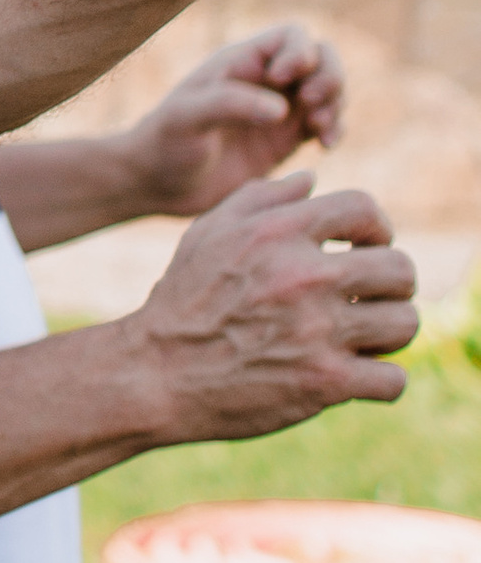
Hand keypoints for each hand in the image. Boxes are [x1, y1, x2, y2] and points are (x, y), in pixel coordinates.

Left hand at [124, 21, 344, 218]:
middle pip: (321, 57)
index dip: (300, 51)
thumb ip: (229, 104)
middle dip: (329, 76)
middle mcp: (264, 80)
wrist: (159, 185)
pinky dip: (335, 129)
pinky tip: (325, 146)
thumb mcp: (186, 118)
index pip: (292, 35)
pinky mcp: (285, 140)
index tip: (283, 80)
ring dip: (336, 104)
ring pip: (328, 89)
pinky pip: (325, 124)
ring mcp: (279, 110)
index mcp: (240, 62)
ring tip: (320, 131)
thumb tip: (282, 108)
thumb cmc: (165, 143)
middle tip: (312, 105)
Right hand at [125, 174, 416, 444]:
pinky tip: (358, 375)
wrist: (157, 374)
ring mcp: (318, 331)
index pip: (365, 210)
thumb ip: (262, 197)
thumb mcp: (208, 232)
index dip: (377, 229)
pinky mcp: (325, 382)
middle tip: (371, 298)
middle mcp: (303, 275)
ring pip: (405, 323)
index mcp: (278, 233)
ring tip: (366, 336)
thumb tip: (312, 180)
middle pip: (399, 269)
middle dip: (392, 284)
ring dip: (389, 332)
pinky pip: (393, 380)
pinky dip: (382, 380)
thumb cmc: (184, 299)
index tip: (366, 248)